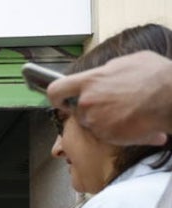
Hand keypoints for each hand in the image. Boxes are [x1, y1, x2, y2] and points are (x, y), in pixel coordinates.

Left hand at [48, 52, 171, 145]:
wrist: (171, 97)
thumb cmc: (155, 76)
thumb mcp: (128, 62)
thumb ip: (106, 70)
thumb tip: (102, 73)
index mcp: (90, 81)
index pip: (56, 90)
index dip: (56, 97)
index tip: (62, 101)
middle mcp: (88, 102)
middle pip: (77, 110)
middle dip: (90, 110)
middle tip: (110, 107)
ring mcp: (96, 120)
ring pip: (91, 124)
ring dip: (104, 121)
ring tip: (126, 112)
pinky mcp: (107, 135)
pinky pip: (105, 135)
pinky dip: (116, 131)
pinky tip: (132, 122)